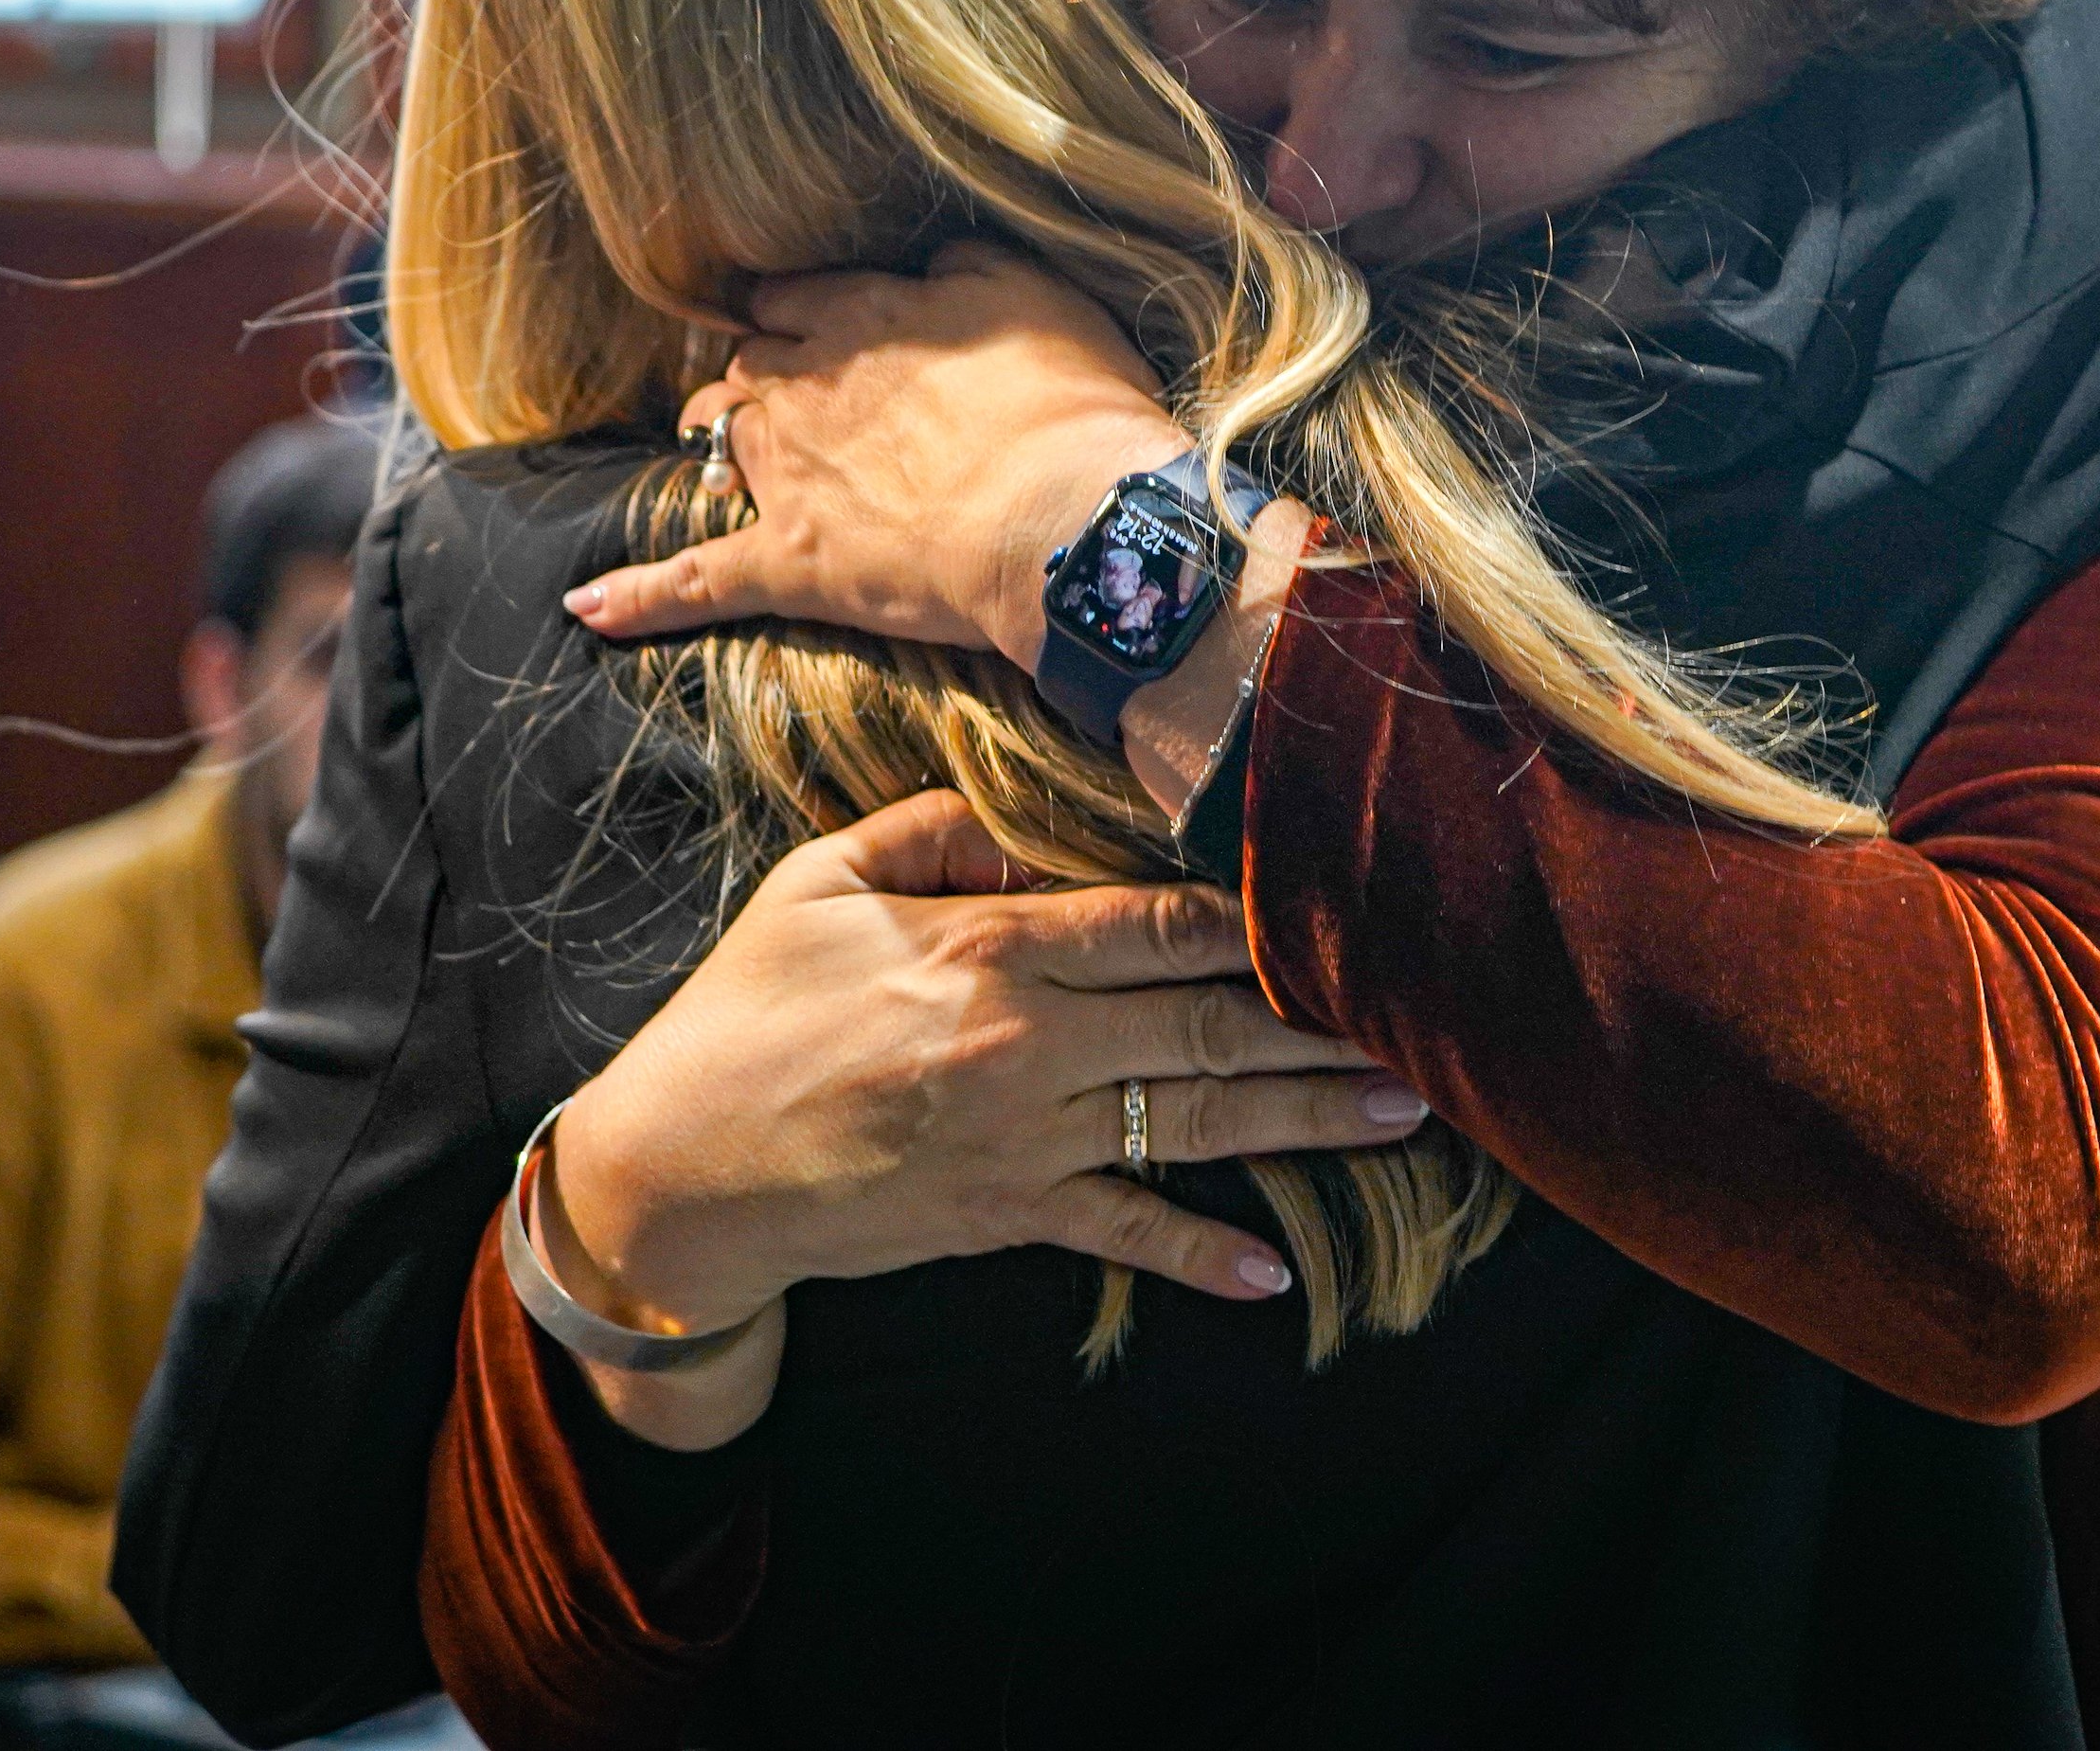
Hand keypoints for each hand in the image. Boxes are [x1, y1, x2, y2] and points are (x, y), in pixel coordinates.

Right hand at [539, 790, 1424, 1415]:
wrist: (678, 1171)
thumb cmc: (745, 1012)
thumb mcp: (821, 881)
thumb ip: (934, 832)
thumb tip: (1030, 827)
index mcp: (994, 945)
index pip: (1161, 923)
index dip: (1258, 919)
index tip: (1339, 910)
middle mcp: (1031, 1041)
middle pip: (1211, 1023)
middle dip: (1323, 1023)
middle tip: (1422, 1021)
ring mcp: (1026, 1136)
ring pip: (1197, 1122)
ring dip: (1308, 1120)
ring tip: (1403, 1113)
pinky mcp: (1006, 1214)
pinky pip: (1123, 1231)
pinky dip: (1198, 1255)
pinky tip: (1273, 1272)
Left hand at [564, 243, 1193, 667]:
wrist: (1067, 517)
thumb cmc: (1072, 405)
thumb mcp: (1040, 293)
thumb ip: (971, 265)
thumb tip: (932, 258)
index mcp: (865, 313)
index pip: (796, 298)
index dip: (797, 312)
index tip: (807, 322)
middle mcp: (808, 382)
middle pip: (748, 364)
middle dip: (754, 374)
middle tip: (782, 397)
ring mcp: (789, 474)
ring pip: (720, 440)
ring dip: (716, 444)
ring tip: (718, 460)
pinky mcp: (790, 562)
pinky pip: (697, 579)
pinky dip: (640, 595)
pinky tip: (590, 607)